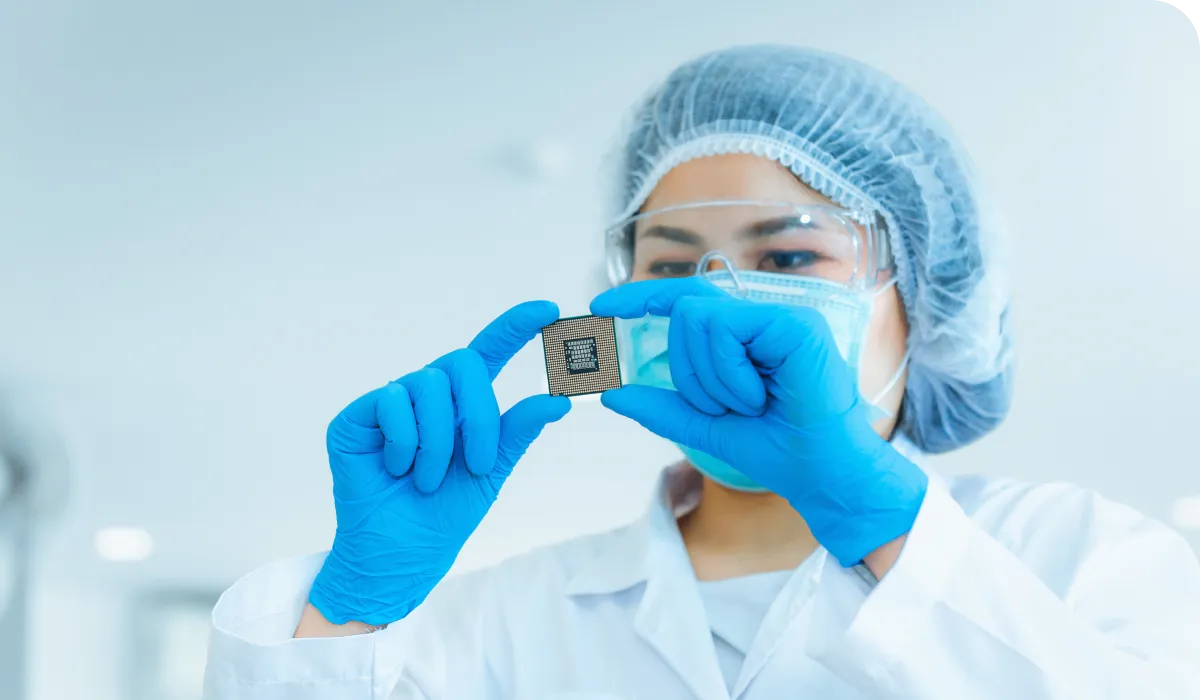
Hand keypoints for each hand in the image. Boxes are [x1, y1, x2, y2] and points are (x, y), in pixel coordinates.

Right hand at [308, 301, 570, 625]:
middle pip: (462, 362)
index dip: (516, 326)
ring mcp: (390, 402)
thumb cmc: (444, 514)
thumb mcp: (491, 472)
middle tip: (478, 463)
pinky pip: (391, 401)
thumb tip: (558, 400)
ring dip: (438, 441)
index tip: (549, 309)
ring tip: (427, 480)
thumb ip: (517, 432)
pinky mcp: (357, 416)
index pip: (489, 350)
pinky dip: (404, 442)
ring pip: (428, 383)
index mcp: (462, 404)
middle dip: (479, 415)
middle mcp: (427, 395)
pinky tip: (396, 470)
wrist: (402, 555)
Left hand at [591, 278, 926, 566]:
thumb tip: (612, 394)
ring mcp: (780, 317)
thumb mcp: (705, 427)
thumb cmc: (778, 449)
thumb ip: (663, 408)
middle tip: (722, 407)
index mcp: (744, 336)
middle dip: (687, 370)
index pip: (684, 301)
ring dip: (709, 377)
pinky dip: (728, 372)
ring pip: (699, 318)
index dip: (640, 298)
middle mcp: (762, 318)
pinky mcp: (794, 324)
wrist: (821, 475)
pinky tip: (757, 396)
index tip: (600, 308)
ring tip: (747, 404)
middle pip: (685, 312)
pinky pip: (728, 329)